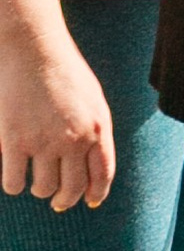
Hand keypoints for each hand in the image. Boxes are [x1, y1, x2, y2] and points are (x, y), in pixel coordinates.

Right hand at [0, 27, 115, 210]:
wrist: (33, 48)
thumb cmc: (62, 71)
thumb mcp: (92, 99)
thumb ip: (94, 129)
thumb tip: (92, 163)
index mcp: (98, 127)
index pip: (102, 174)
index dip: (96, 193)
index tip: (90, 202)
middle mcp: (75, 139)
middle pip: (73, 188)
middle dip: (65, 199)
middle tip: (57, 200)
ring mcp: (44, 141)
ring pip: (43, 189)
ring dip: (39, 190)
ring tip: (35, 181)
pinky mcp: (15, 141)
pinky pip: (14, 182)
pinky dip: (13, 185)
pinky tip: (13, 175)